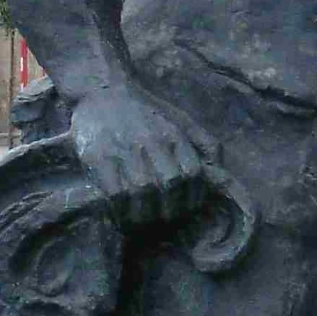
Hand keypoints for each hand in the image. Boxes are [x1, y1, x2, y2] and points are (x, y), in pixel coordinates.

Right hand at [69, 87, 211, 226]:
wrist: (103, 90)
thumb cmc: (145, 111)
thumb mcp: (181, 119)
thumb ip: (203, 142)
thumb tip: (218, 169)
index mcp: (174, 135)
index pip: (193, 174)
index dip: (192, 198)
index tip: (185, 211)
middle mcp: (152, 142)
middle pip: (170, 184)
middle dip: (170, 210)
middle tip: (163, 222)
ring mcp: (125, 150)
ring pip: (143, 191)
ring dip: (145, 215)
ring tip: (142, 224)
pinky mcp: (99, 157)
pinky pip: (114, 192)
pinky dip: (121, 210)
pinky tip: (121, 216)